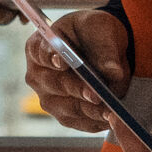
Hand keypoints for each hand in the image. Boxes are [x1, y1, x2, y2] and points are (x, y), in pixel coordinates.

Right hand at [20, 10, 130, 131]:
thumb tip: (113, 72)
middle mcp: (38, 75)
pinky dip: (96, 122)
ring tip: (110, 112)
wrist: (102, 48)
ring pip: (67, 108)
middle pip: (54, 84)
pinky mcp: (65, 115)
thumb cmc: (94, 33)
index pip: (42, 53)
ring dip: (90, 111)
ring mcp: (49, 98)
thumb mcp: (100, 29)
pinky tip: (113, 119)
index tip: (63, 62)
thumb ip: (105, 48)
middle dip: (76, 89)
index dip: (51, 57)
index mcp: (39, 47)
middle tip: (95, 94)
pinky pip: (79, 122)